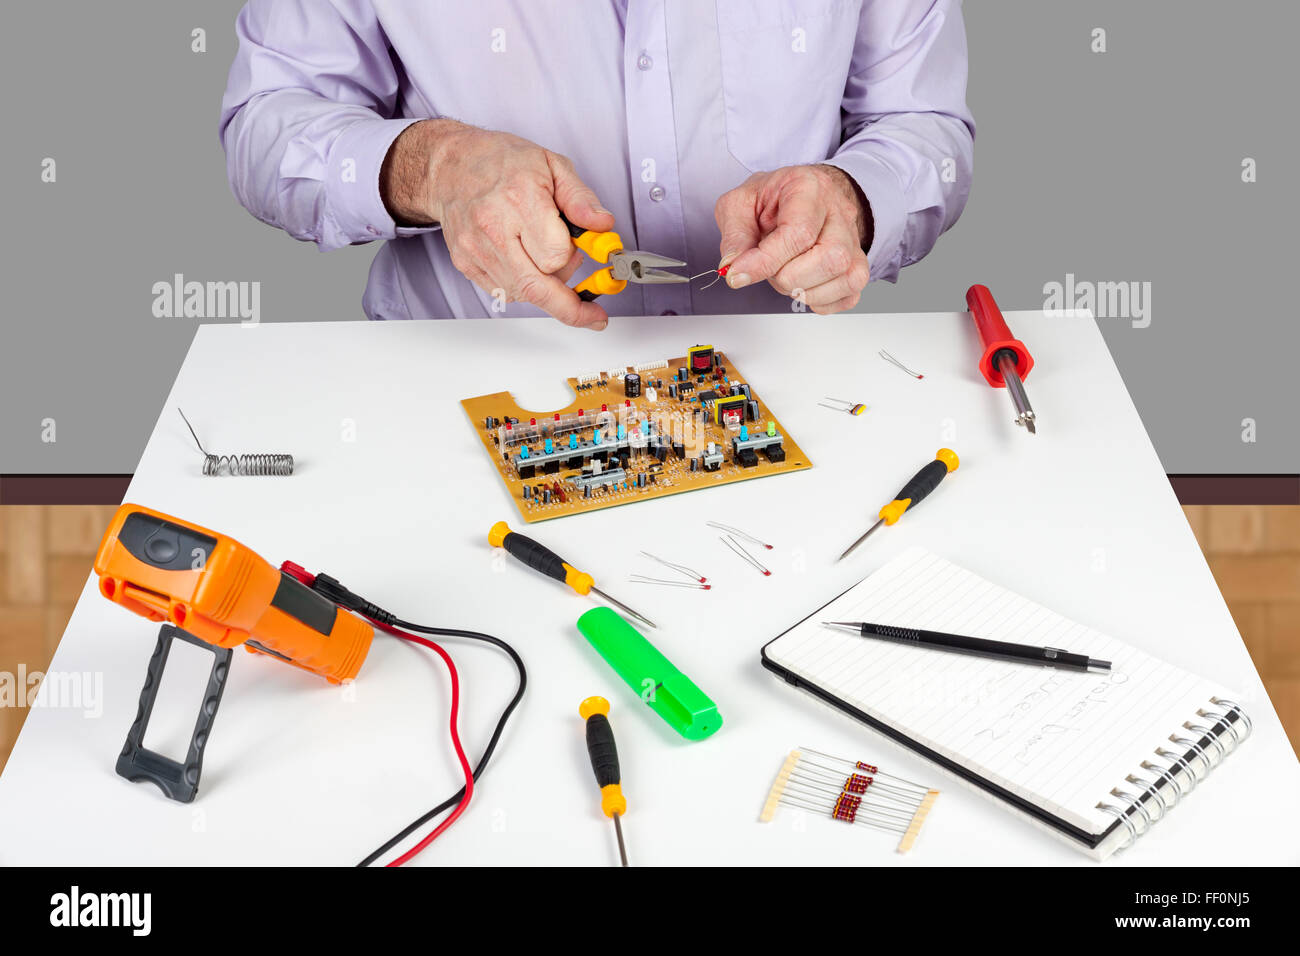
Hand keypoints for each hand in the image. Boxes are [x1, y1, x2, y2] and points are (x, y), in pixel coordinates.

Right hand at [382, 119, 614, 329]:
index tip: (583, 251)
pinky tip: (525, 262)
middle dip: (569, 303)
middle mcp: (493, 227)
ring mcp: (475, 249)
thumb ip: (581, 199)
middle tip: (589, 305)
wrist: (451, 165)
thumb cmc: (501, 162)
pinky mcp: (465, 263)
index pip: (556, 255)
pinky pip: (504, 292)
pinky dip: (523, 286)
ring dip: (545, 287)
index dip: (573, 256)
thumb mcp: (552, 165)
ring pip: (523, 293)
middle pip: (538, 288)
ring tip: (545, 257)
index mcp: (520, 198)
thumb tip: (603, 226)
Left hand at [714, 165, 870, 313]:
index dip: (766, 261)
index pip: (799, 233)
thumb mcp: (739, 204)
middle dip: (789, 276)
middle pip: (831, 258)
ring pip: (847, 278)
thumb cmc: (773, 198)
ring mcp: (853, 241)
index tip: (739, 273)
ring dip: (805, 290)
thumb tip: (733, 268)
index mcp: (809, 187)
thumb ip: (734, 236)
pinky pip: (849, 296)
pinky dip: (820, 300)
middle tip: (770, 267)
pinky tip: (802, 285)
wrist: (799, 196)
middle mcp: (839, 212)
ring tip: (786, 273)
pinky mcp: (858, 265)